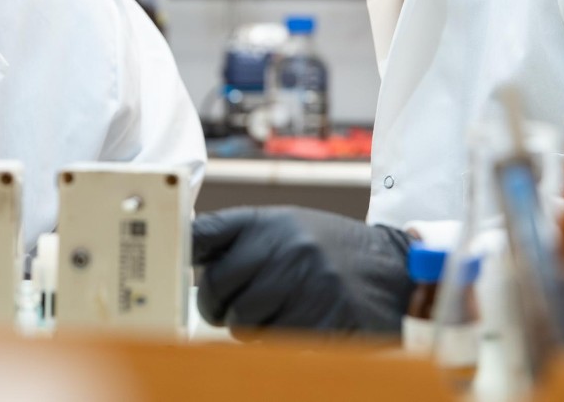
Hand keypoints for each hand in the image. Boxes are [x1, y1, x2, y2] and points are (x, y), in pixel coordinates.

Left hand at [192, 206, 412, 335]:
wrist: (395, 271)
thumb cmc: (331, 251)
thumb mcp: (287, 228)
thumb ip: (241, 238)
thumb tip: (185, 252)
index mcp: (268, 221)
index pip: (203, 234)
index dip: (180, 253)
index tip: (168, 268)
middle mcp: (284, 247)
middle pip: (216, 288)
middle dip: (218, 305)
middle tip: (230, 310)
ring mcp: (304, 283)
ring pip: (242, 322)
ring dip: (249, 328)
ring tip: (276, 312)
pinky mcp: (322, 319)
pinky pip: (274, 342)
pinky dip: (278, 340)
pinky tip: (298, 324)